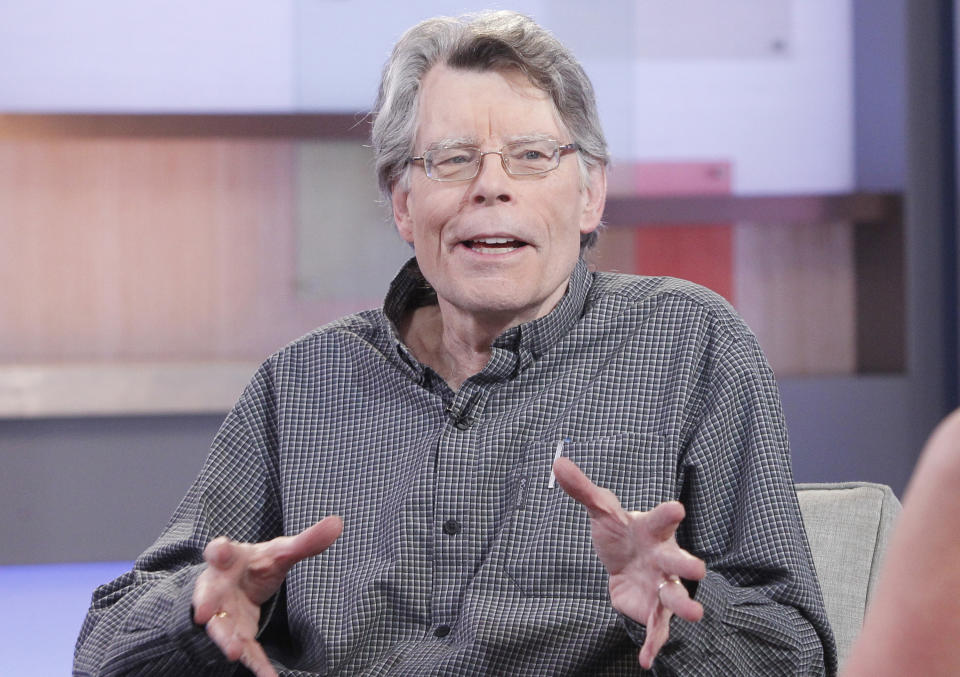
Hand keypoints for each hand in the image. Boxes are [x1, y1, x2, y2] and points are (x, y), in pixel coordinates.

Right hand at [192, 515, 342, 676]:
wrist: (238, 584)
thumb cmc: (256, 564)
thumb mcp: (279, 552)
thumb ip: (306, 542)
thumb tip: (338, 522)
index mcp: (230, 559)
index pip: (220, 551)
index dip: (219, 550)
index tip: (220, 550)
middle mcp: (219, 586)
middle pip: (208, 594)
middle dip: (207, 603)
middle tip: (204, 613)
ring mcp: (224, 613)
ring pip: (221, 628)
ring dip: (225, 640)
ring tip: (233, 652)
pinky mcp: (236, 634)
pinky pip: (245, 650)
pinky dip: (256, 664)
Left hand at [552, 457, 704, 668]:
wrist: (622, 558)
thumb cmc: (620, 531)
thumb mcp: (601, 509)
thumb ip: (582, 489)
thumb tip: (557, 460)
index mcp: (653, 530)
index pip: (661, 519)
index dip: (668, 513)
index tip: (677, 508)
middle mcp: (664, 558)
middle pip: (680, 561)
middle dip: (688, 565)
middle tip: (697, 569)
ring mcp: (662, 585)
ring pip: (677, 597)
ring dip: (685, 605)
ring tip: (695, 615)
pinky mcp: (653, 609)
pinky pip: (657, 629)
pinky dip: (653, 645)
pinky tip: (646, 660)